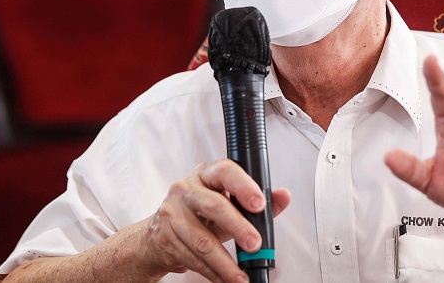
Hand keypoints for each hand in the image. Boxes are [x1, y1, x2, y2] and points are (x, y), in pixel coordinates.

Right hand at [138, 159, 290, 281]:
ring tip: (242, 276)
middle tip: (256, 244)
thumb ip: (257, 200)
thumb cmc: (200, 212)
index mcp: (206, 173)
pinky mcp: (165, 237)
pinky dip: (214, 273)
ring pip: (203, 241)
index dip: (244, 187)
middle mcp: (186, 188)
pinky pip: (194, 259)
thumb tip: (283, 196)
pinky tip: (226, 279)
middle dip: (239, 228)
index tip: (260, 205)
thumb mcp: (227, 202)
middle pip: (214, 206)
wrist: (159, 230)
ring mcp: (173, 212)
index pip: (225, 171)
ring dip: (226, 263)